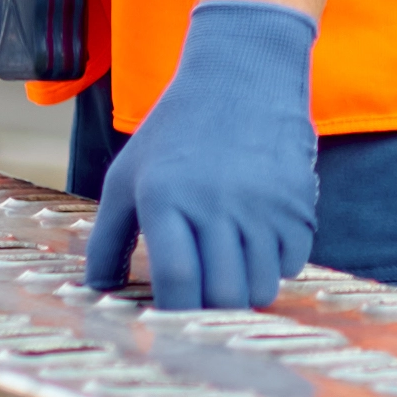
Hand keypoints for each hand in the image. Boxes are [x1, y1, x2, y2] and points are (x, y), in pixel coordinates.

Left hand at [84, 0, 320, 311]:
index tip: (171, 322)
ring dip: (245, 291)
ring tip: (230, 270)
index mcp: (165, 196)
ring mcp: (263, 203)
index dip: (175, 314)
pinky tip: (258, 243)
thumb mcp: (127, 176)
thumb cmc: (175, 131)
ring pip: (261, 287)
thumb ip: (106, 238)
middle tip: (203, 299)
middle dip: (211, 310)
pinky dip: (276, 266)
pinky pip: (294, 263)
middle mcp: (216, 201)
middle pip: (223, 293)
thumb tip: (97, 291)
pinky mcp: (298, 201)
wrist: (242, 75)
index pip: (177, 279)